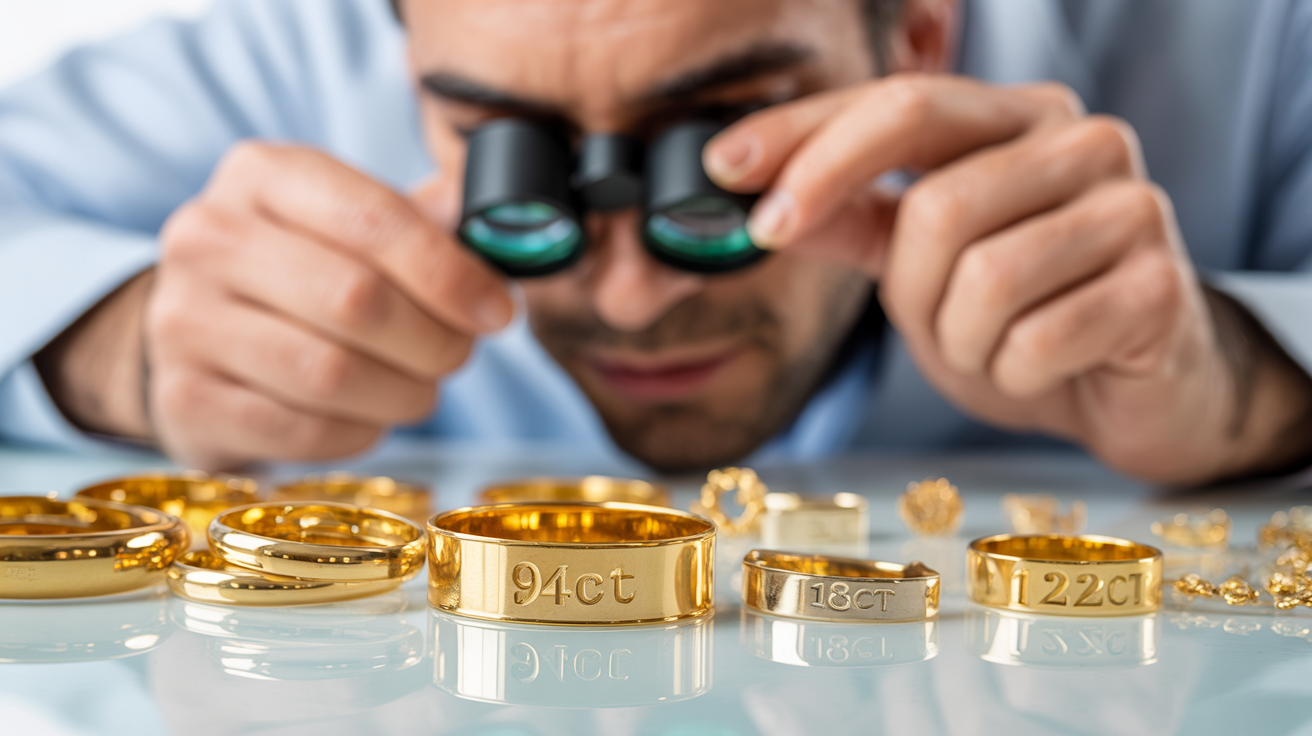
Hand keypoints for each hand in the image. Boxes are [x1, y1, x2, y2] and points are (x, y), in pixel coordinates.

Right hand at [142, 142, 511, 468]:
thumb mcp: (352, 224)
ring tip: (419, 389)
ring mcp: (182, 318)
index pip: (374, 219)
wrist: (197, 335)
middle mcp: (208, 237)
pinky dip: (357, 431)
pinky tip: (367, 416)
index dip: (451, 274)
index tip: (497, 311)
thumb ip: (428, 222)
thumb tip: (510, 231)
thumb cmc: (301, 274)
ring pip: (330, 373)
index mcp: (263, 175)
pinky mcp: (183, 398)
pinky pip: (300, 429)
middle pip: (356, 300)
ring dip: (401, 393)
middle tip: (458, 355)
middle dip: (433, 340)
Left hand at [706, 74, 1311, 483]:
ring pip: (985, 276)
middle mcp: (1079, 140)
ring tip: (993, 344)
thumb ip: (845, 218)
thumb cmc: (1021, 315)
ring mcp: (1133, 206)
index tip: (725, 171)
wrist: (1134, 390)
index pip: (899, 104)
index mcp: (1014, 119)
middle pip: (936, 204)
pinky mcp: (1161, 285)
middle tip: (924, 319)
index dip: (807, 139)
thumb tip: (745, 184)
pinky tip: (1041, 366)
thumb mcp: (916, 265)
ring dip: (961, 339)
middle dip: (908, 288)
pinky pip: (1037, 340)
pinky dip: (1012, 373)